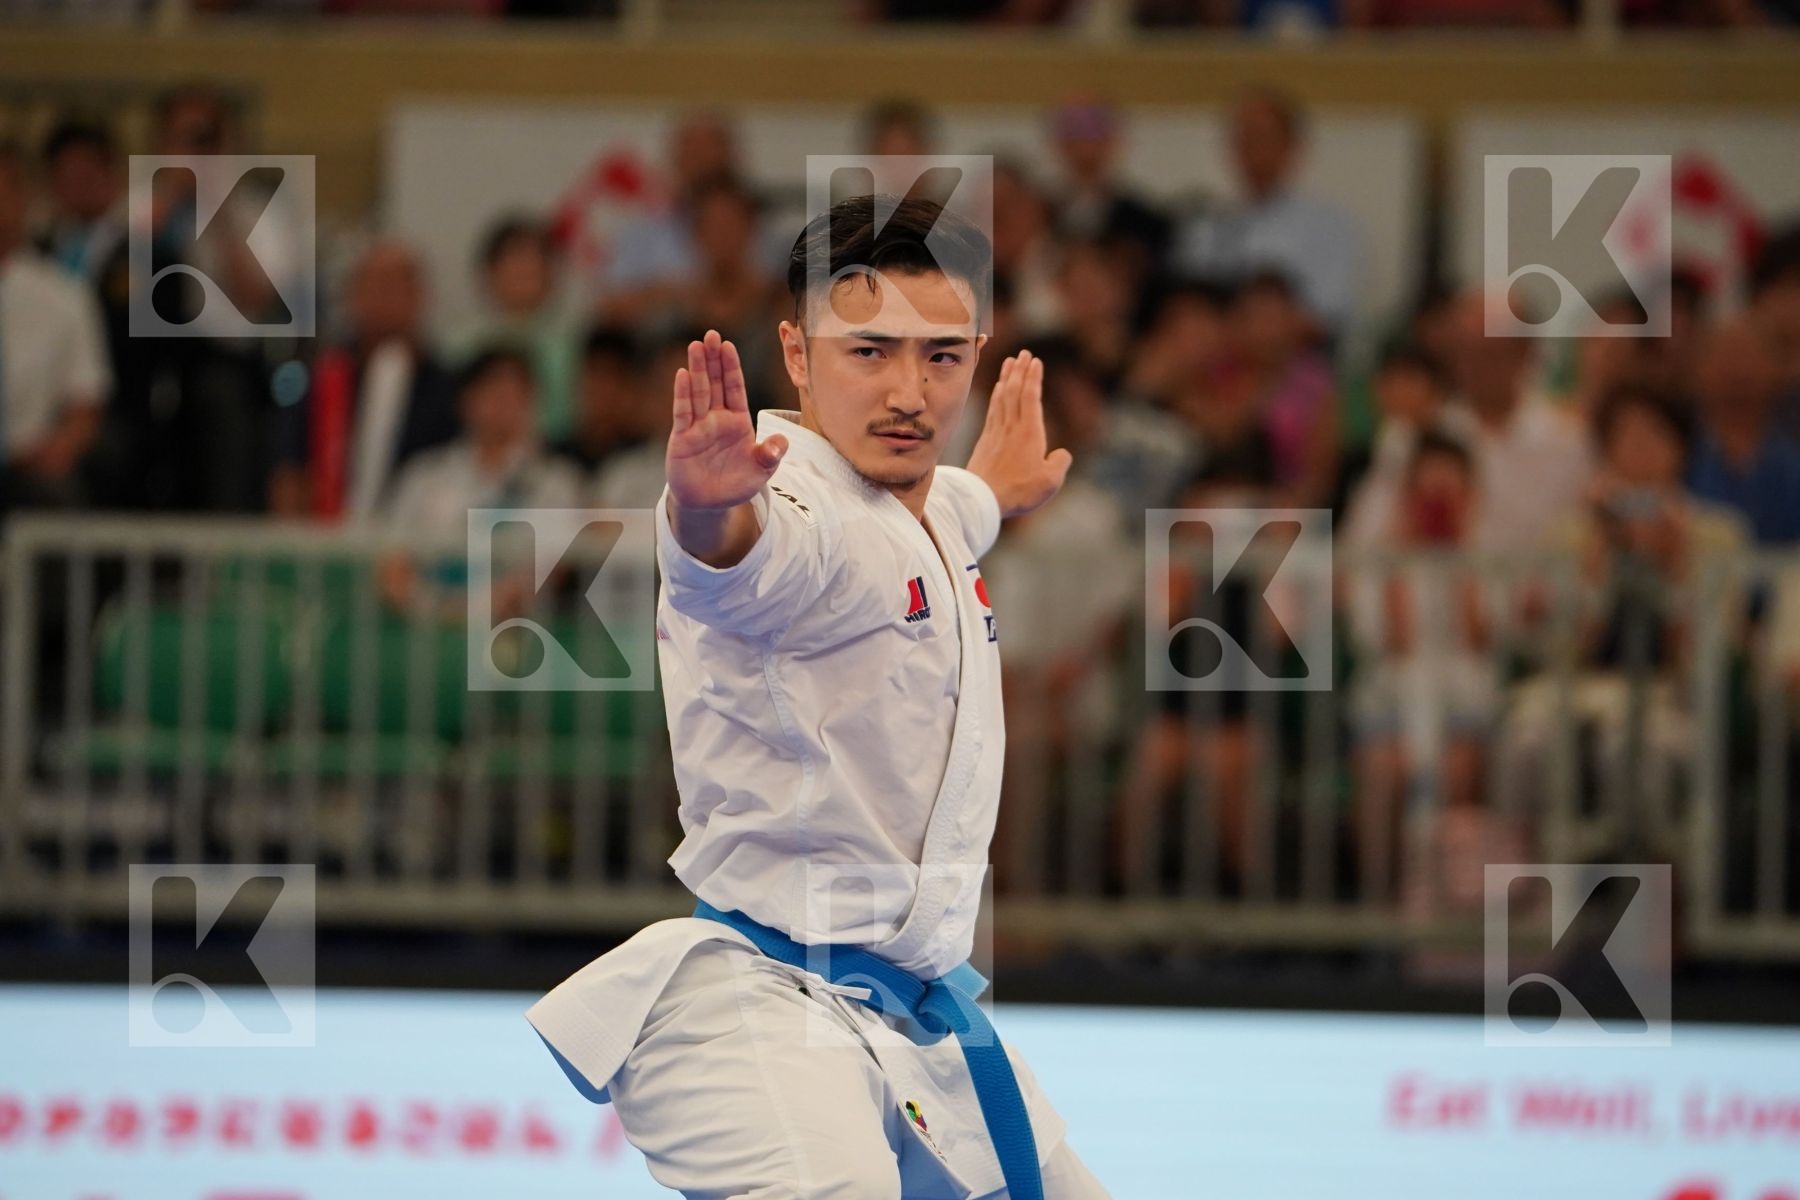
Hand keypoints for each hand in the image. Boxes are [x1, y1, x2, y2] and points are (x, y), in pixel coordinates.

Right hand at [665, 330, 787, 511]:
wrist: (710, 505)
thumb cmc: (735, 485)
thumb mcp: (761, 471)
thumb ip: (770, 455)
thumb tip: (782, 442)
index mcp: (737, 422)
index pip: (735, 388)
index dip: (731, 367)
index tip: (729, 345)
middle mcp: (716, 420)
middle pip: (714, 384)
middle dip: (713, 360)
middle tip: (711, 334)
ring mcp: (698, 427)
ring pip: (698, 393)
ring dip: (696, 369)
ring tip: (696, 345)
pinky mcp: (682, 439)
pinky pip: (683, 413)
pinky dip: (682, 394)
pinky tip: (682, 375)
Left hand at [965, 349, 1072, 519]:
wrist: (982, 499)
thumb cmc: (1019, 491)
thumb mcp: (1050, 481)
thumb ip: (1060, 463)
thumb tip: (1062, 454)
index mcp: (1029, 433)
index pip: (1031, 396)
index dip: (1033, 377)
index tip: (1035, 361)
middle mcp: (1011, 428)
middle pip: (1015, 391)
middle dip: (1020, 370)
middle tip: (1023, 353)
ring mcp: (996, 433)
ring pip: (1002, 398)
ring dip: (1007, 378)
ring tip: (1010, 363)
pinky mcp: (986, 442)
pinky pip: (993, 411)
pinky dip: (997, 396)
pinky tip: (997, 390)